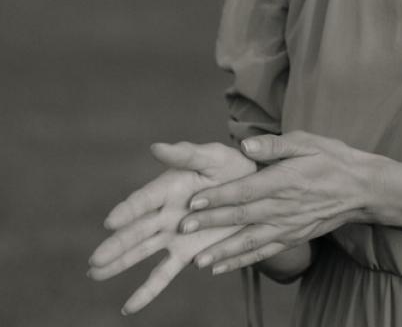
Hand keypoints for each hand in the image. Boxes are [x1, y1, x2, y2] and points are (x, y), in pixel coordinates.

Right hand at [87, 141, 254, 313]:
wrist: (255, 190)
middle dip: (116, 245)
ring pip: (141, 252)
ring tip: (94, 274)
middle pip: (137, 230)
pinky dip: (146, 291)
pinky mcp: (185, 253)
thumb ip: (186, 154)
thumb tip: (156, 146)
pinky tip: (128, 308)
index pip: (144, 200)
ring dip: (119, 263)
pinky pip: (162, 275)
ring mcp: (173, 235)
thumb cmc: (232, 166)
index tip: (111, 222)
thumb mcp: (213, 156)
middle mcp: (165, 212)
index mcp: (169, 186)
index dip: (128, 210)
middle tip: (94, 260)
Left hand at [181, 130, 377, 273]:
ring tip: (197, 260)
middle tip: (183, 229)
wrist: (360, 188)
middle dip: (211, 223)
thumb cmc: (331, 158)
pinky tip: (220, 267)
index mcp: (284, 179)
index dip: (219, 197)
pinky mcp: (292, 238)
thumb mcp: (307, 141)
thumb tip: (246, 144)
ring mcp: (288, 226)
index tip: (194, 201)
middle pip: (242, 217)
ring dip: (222, 251)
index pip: (245, 190)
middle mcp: (283, 206)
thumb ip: (275, 144)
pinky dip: (241, 262)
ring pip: (250, 241)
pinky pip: (263, 253)